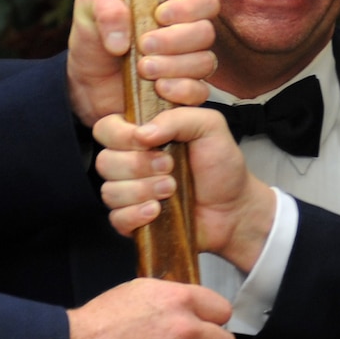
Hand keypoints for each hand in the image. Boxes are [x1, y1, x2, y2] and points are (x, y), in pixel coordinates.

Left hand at [66, 0, 218, 126]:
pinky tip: (159, 88)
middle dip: (175, 39)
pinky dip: (182, 89)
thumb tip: (123, 39)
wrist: (87, 84)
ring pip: (205, 62)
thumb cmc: (94, 40)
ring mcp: (188, 66)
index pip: (204, 1)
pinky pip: (200, 92)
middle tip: (143, 45)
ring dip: (174, 65)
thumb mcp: (89, 9)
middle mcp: (186, 35)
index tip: (159, 16)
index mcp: (172, 7)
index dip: (190, 7)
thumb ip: (104, 6)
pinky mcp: (184, 94)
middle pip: (206, 32)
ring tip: (143, 69)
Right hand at [94, 107, 275, 271]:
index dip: (121, 135)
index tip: (148, 141)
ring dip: (143, 190)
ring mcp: (130, 194)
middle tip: (170, 166)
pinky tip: (158, 211)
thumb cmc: (221, 166)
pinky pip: (116, 219)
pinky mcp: (133, 222)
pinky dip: (136, 215)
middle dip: (138, 165)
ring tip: (172, 189)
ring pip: (110, 191)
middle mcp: (131, 163)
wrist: (235, 208)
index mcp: (142, 136)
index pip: (106, 129)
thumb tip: (143, 132)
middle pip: (104, 162)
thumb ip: (179, 116)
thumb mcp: (209, 127)